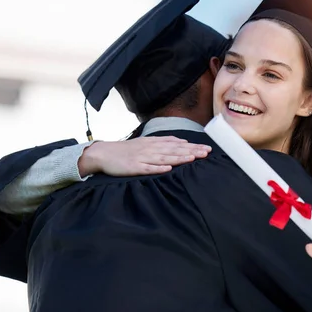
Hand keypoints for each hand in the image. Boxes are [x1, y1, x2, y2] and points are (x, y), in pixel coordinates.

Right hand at [78, 136, 211, 176]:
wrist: (104, 153)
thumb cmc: (126, 150)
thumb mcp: (145, 143)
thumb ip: (163, 143)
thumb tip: (182, 143)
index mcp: (153, 143)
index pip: (177, 144)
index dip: (193, 146)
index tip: (207, 148)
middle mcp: (150, 149)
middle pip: (174, 150)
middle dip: (191, 151)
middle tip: (206, 152)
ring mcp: (142, 158)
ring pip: (163, 158)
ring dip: (178, 158)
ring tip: (192, 158)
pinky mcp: (134, 167)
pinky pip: (147, 168)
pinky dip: (157, 168)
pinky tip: (167, 169)